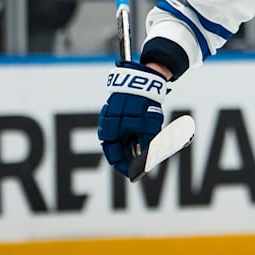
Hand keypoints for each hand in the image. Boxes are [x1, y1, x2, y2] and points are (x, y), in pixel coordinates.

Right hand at [97, 61, 168, 176]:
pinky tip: (143, 131)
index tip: (137, 174)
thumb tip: (147, 163)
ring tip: (148, 145)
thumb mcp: (149, 129)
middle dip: (131, 157)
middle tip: (144, 162)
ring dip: (133, 144)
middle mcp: (106, 128)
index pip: (115, 159)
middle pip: (117, 149)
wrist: (141, 81)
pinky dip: (132, 132)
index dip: (127, 168)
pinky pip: (123, 126)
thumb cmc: (143, 106)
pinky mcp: (116, 110)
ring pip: (121, 138)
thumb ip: (148, 147)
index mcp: (109, 135)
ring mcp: (109, 118)